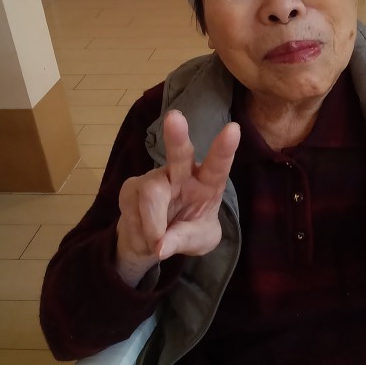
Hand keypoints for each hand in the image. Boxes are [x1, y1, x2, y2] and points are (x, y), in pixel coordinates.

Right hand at [116, 109, 239, 286]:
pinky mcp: (132, 187)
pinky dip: (140, 231)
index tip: (233, 129)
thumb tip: (159, 246)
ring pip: (151, 194)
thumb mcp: (198, 242)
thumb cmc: (187, 233)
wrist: (155, 241)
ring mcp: (155, 178)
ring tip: (156, 242)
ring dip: (154, 225)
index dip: (224, 148)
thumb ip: (183, 240)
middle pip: (180, 153)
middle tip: (175, 118)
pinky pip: (132, 209)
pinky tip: (144, 234)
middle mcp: (182, 173)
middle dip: (177, 136)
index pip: (218, 165)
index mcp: (208, 182)